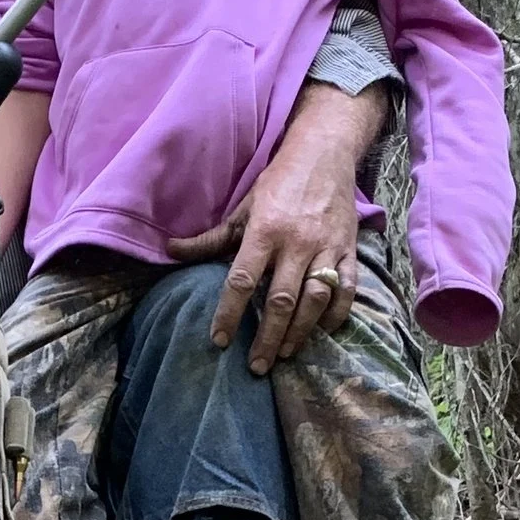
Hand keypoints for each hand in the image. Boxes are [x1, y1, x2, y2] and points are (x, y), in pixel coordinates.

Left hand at [165, 80, 379, 368]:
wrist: (325, 153)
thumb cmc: (278, 183)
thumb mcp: (243, 208)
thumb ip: (210, 238)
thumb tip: (169, 250)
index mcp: (265, 231)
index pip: (242, 280)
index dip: (229, 312)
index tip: (219, 340)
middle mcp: (296, 242)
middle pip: (281, 299)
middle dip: (267, 337)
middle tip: (257, 366)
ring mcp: (327, 247)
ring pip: (315, 299)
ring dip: (300, 332)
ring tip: (285, 354)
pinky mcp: (349, 249)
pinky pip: (347, 289)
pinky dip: (337, 314)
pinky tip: (323, 330)